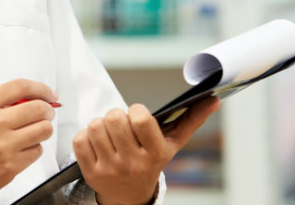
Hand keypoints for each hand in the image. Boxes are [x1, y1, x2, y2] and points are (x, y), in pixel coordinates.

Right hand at [0, 79, 58, 202]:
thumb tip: (30, 99)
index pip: (21, 87)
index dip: (41, 89)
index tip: (49, 93)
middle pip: (39, 108)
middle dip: (48, 110)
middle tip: (46, 113)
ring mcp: (3, 146)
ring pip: (44, 130)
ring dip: (42, 129)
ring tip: (32, 132)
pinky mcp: (10, 166)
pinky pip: (37, 151)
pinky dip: (33, 148)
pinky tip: (20, 149)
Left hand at [73, 97, 219, 204]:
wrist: (130, 197)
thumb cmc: (151, 162)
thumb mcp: (173, 144)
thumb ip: (192, 120)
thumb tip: (214, 100)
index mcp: (154, 153)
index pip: (140, 118)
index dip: (137, 111)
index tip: (138, 116)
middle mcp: (132, 163)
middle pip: (113, 118)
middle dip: (116, 115)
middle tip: (121, 124)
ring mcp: (110, 169)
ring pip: (95, 127)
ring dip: (100, 125)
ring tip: (110, 134)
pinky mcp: (90, 172)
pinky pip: (80, 140)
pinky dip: (86, 137)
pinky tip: (98, 143)